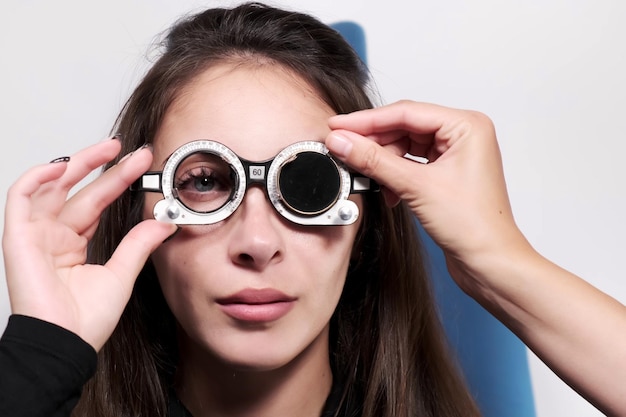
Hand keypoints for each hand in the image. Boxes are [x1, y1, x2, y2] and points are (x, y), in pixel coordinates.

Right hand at [2, 138, 176, 349]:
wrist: (65, 344)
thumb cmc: (86, 320)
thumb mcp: (121, 274)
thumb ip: (139, 244)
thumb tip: (164, 223)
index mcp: (76, 245)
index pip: (98, 203)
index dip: (119, 182)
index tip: (143, 166)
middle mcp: (55, 236)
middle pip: (81, 191)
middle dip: (107, 167)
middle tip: (133, 152)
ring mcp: (36, 235)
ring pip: (54, 187)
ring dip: (79, 164)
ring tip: (110, 148)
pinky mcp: (18, 237)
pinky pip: (20, 198)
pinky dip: (36, 178)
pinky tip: (63, 166)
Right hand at [326, 100, 529, 286]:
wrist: (489, 262)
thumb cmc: (474, 226)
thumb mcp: (416, 187)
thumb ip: (375, 161)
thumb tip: (343, 142)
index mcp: (467, 126)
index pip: (406, 113)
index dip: (367, 120)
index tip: (338, 125)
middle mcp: (463, 135)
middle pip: (404, 127)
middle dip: (373, 142)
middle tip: (342, 148)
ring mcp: (455, 154)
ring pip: (405, 146)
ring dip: (383, 162)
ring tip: (365, 176)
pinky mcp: (446, 173)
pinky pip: (411, 163)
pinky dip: (394, 175)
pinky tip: (387, 191)